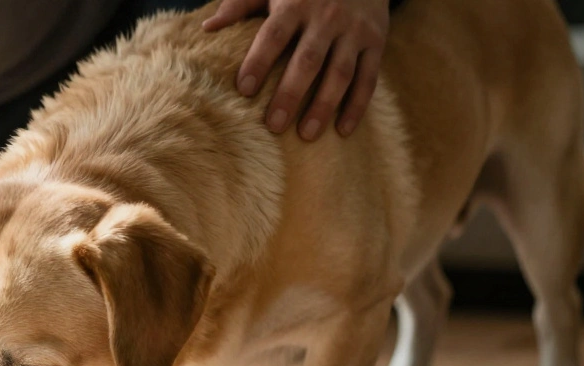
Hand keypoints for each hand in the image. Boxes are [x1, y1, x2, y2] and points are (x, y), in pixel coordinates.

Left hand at [203, 0, 389, 139]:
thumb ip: (240, 4)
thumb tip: (207, 28)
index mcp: (296, 3)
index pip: (274, 35)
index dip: (259, 61)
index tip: (244, 90)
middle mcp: (327, 17)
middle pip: (307, 60)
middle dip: (291, 93)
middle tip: (274, 126)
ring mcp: (354, 30)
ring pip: (340, 73)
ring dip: (324, 105)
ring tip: (307, 135)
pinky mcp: (376, 41)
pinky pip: (368, 77)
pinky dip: (357, 105)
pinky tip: (342, 130)